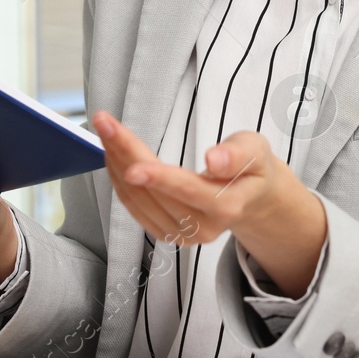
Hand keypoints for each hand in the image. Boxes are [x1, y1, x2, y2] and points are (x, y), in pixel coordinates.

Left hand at [94, 110, 326, 296]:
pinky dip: (118, 178)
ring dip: (116, 163)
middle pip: (154, 192)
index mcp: (227, 207)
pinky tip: (112, 154)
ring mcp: (182, 236)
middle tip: (103, 122)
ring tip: (105, 130)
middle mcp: (203, 229)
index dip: (158, 178)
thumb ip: (237, 155)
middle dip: (125, 154)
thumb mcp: (255, 150)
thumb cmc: (251, 166)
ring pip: (137, 200)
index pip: (187, 190)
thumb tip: (213, 160)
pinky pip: (133, 207)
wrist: (250, 197)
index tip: (131, 166)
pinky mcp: (166, 234)